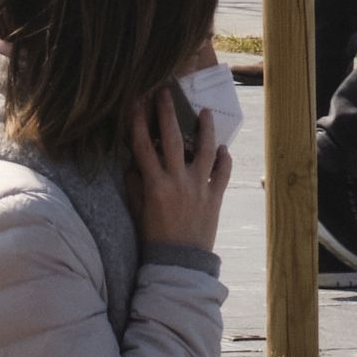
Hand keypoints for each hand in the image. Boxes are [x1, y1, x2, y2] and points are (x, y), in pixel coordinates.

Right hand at [125, 86, 229, 254]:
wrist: (178, 263)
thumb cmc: (153, 238)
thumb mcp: (138, 211)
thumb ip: (136, 186)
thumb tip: (132, 164)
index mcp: (154, 185)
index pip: (142, 147)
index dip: (138, 124)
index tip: (136, 103)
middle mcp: (177, 181)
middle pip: (171, 140)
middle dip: (167, 114)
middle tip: (165, 93)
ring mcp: (198, 187)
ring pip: (204, 150)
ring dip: (205, 130)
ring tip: (205, 112)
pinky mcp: (215, 195)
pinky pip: (222, 172)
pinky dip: (224, 159)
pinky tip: (222, 149)